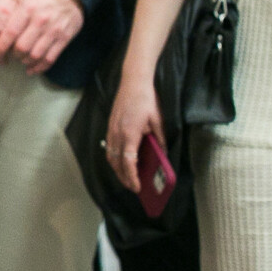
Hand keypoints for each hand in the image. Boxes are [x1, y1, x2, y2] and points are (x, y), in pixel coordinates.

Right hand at [0, 0, 26, 56]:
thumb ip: (4, 14)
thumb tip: (19, 28)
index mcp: (6, 3)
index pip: (28, 22)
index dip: (30, 34)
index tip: (30, 43)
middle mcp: (2, 11)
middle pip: (24, 33)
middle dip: (25, 46)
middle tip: (25, 56)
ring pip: (13, 42)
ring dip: (15, 54)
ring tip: (15, 60)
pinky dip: (1, 58)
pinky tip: (2, 62)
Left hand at [8, 0, 84, 74]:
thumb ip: (9, 11)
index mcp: (28, 9)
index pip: (11, 32)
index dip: (1, 46)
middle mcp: (41, 20)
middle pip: (22, 47)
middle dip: (13, 55)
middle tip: (9, 56)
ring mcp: (54, 30)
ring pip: (36, 55)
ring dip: (25, 62)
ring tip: (20, 61)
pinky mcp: (64, 39)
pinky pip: (50, 58)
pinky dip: (39, 67)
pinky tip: (32, 69)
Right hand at [106, 73, 163, 194]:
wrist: (133, 82)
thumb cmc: (147, 100)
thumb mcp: (158, 121)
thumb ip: (160, 139)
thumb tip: (162, 154)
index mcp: (130, 134)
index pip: (128, 162)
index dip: (132, 176)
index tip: (137, 187)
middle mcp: (117, 134)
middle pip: (116, 162)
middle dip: (124, 177)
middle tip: (133, 188)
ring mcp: (111, 130)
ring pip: (110, 156)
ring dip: (117, 170)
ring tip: (127, 178)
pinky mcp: (110, 126)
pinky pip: (109, 147)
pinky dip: (114, 158)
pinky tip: (121, 162)